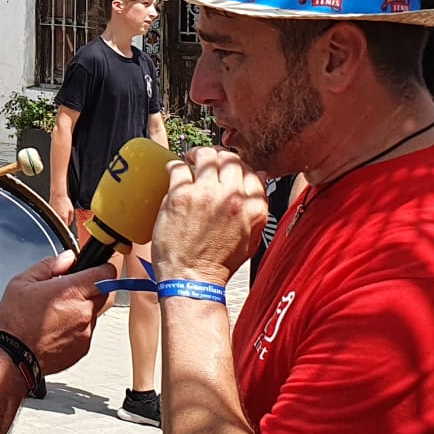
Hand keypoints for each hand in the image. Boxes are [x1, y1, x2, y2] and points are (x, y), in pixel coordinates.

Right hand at [0, 250, 115, 374]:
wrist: (13, 356)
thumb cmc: (15, 322)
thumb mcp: (23, 282)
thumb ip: (49, 265)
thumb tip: (67, 258)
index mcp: (71, 291)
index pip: (106, 274)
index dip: (102, 269)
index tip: (96, 269)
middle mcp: (83, 311)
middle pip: (103, 293)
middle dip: (90, 289)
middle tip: (69, 292)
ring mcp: (86, 331)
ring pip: (94, 313)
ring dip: (82, 309)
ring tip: (57, 314)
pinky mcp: (84, 348)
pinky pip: (87, 331)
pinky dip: (77, 328)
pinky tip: (57, 328)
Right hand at [48, 192, 73, 227]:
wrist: (57, 195)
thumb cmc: (64, 200)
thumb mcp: (71, 210)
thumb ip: (71, 218)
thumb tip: (69, 223)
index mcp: (64, 217)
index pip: (65, 227)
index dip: (67, 229)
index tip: (67, 230)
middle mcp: (57, 217)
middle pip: (60, 225)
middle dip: (63, 225)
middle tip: (65, 222)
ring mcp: (53, 215)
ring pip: (56, 222)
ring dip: (58, 221)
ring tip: (61, 215)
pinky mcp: (49, 213)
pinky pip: (53, 218)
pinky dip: (55, 217)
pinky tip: (57, 212)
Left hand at [151, 146, 267, 285]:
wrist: (193, 279)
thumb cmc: (219, 263)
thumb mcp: (252, 238)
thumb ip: (258, 207)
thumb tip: (259, 177)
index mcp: (254, 207)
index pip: (251, 170)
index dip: (238, 166)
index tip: (228, 169)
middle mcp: (233, 197)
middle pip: (229, 158)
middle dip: (219, 156)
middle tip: (208, 160)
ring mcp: (206, 193)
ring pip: (205, 155)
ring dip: (197, 154)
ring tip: (190, 159)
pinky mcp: (180, 195)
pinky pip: (178, 167)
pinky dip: (175, 166)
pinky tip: (174, 171)